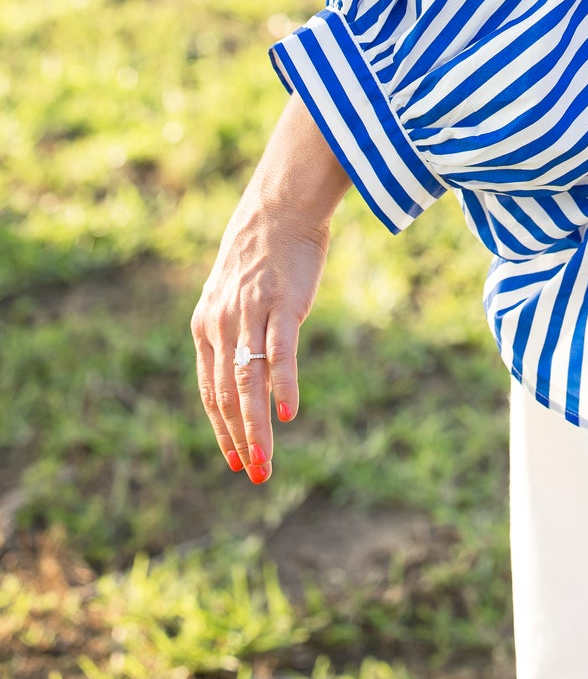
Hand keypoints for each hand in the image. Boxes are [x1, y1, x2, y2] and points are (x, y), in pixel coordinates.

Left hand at [191, 92, 350, 481]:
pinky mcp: (281, 304)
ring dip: (257, 428)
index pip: (210, 390)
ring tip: (264, 463)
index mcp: (207, 325)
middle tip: (253, 475)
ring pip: (249, 383)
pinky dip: (283, 385)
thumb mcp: (237, 293)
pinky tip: (288, 414)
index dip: (222, 429)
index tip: (235, 460)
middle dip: (240, 439)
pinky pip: (279, 353)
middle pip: (227, 395)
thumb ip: (237, 330)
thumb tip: (248, 365)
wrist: (280, 204)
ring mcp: (250, 315)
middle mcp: (221, 324)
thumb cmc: (265, 251)